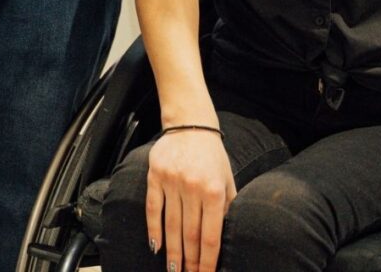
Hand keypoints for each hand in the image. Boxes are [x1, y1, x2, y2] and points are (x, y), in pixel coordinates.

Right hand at [145, 129, 235, 271]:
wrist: (190, 124)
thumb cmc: (212, 155)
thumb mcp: (227, 179)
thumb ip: (227, 206)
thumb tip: (226, 236)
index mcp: (214, 190)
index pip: (210, 235)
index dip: (208, 260)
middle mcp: (193, 187)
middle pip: (190, 234)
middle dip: (190, 262)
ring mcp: (172, 182)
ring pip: (171, 226)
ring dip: (172, 252)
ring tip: (173, 270)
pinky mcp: (155, 176)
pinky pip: (153, 208)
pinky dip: (154, 229)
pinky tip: (156, 246)